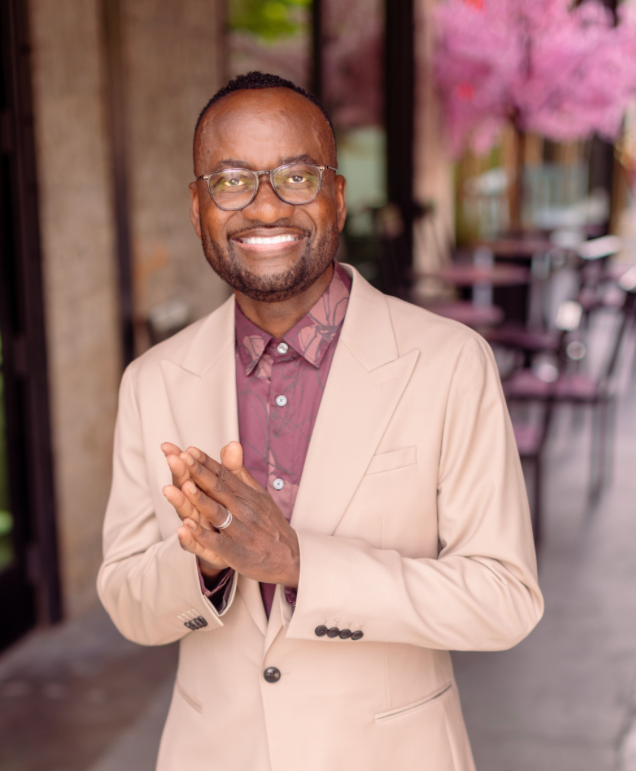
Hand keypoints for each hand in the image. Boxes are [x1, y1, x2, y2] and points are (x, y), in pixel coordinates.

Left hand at [174, 442, 299, 587]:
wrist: (287, 557)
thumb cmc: (268, 522)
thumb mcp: (257, 493)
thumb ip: (238, 471)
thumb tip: (230, 444)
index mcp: (246, 494)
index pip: (223, 474)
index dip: (205, 462)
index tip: (189, 450)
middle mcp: (242, 509)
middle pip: (218, 489)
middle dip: (198, 473)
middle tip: (181, 459)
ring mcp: (239, 530)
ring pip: (217, 513)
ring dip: (200, 500)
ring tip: (184, 486)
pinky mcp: (234, 552)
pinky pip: (216, 542)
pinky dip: (202, 535)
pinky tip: (186, 527)